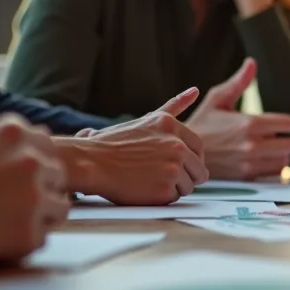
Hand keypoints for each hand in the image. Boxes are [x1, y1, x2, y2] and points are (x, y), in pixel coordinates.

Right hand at [0, 116, 69, 263]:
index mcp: (15, 134)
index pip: (47, 147)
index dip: (35, 165)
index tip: (19, 178)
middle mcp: (33, 161)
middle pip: (58, 176)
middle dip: (42, 189)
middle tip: (13, 204)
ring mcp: (35, 196)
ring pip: (58, 207)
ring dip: (39, 216)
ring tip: (7, 223)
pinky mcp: (30, 231)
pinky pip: (41, 237)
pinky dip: (23, 242)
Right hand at [67, 89, 209, 204]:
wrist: (91, 163)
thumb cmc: (114, 143)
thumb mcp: (147, 120)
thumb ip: (174, 106)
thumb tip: (195, 90)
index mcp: (172, 126)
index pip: (198, 148)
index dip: (189, 160)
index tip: (177, 164)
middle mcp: (176, 144)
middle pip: (199, 170)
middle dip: (184, 176)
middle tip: (161, 176)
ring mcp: (172, 166)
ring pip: (188, 186)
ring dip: (172, 188)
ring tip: (148, 180)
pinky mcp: (165, 188)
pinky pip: (174, 198)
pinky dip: (161, 198)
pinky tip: (144, 188)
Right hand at [186, 59, 289, 178]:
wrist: (184, 152)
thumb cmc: (203, 122)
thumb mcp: (217, 99)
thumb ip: (239, 82)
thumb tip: (252, 62)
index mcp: (249, 123)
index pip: (289, 124)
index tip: (285, 123)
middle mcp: (252, 144)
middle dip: (287, 139)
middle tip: (277, 136)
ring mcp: (249, 163)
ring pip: (285, 160)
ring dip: (281, 154)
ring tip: (270, 148)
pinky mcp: (245, 177)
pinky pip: (274, 174)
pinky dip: (273, 167)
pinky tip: (263, 160)